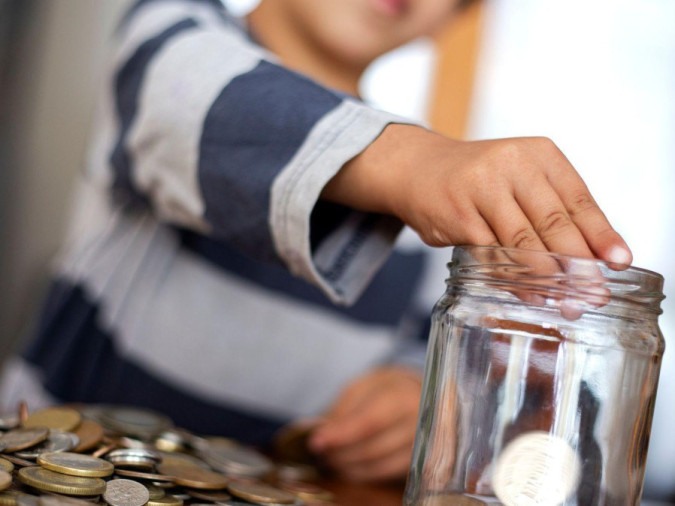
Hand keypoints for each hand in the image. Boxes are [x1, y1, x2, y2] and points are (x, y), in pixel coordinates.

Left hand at [308, 366, 421, 482]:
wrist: (421, 396)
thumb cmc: (386, 389)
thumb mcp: (363, 387)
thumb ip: (343, 409)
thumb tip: (324, 434)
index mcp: (402, 396)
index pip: (369, 421)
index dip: (341, 435)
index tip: (316, 442)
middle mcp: (418, 423)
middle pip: (371, 448)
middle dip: (340, 452)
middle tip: (320, 450)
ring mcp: (422, 446)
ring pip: (377, 466)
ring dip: (348, 465)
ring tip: (331, 457)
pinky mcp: (419, 463)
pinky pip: (385, 475)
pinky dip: (362, 473)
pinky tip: (348, 465)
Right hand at [323, 125, 631, 264]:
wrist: (419, 168)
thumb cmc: (478, 179)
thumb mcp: (520, 178)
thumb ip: (553, 209)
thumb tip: (592, 258)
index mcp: (538, 154)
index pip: (578, 198)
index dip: (601, 234)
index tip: (619, 262)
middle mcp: (511, 165)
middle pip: (554, 221)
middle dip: (579, 262)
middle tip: (595, 293)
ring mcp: (481, 189)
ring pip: (523, 241)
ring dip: (548, 276)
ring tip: (567, 301)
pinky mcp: (458, 215)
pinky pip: (492, 255)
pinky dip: (512, 279)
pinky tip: (528, 294)